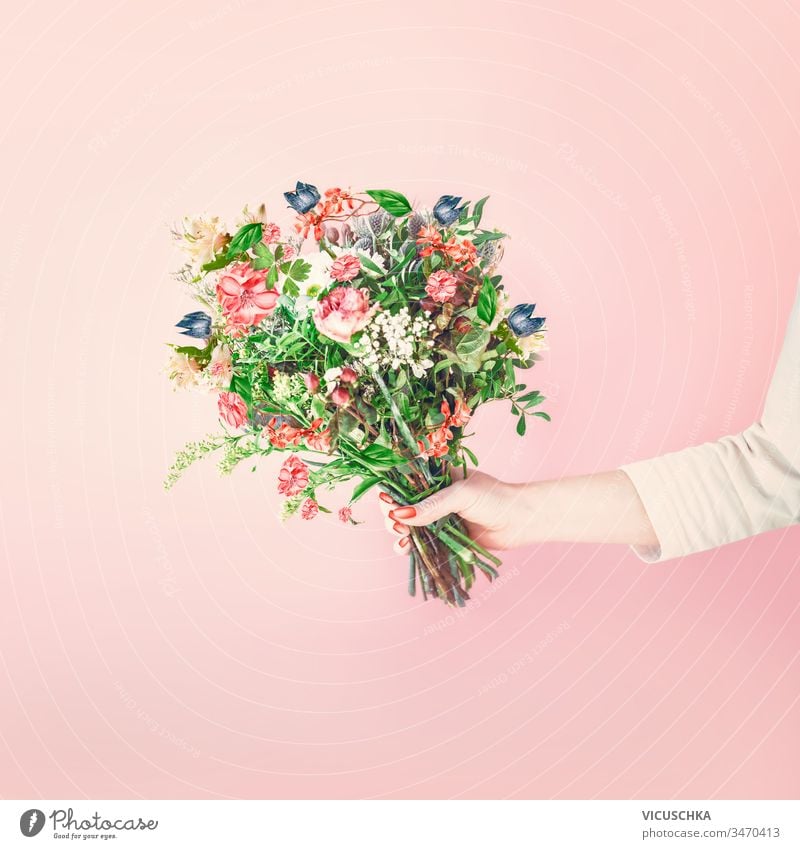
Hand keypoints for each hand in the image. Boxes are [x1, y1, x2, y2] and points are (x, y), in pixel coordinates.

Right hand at [378, 469, 532, 553]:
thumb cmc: (495, 498)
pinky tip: (405, 549)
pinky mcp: (445, 538)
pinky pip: (422, 543)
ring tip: (401, 538)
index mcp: (438, 477)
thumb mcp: (461, 495)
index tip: (386, 502)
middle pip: (403, 506)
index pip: (406, 482)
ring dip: (399, 532)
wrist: (522, 521)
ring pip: (409, 526)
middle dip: (394, 515)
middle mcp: (435, 497)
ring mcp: (439, 518)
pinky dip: (410, 547)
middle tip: (396, 523)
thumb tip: (399, 515)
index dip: (393, 491)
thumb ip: (431, 506)